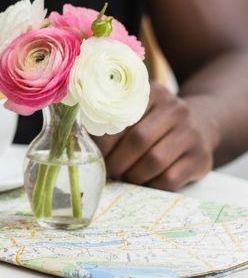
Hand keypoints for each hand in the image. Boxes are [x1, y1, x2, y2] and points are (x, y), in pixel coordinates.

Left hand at [94, 83, 215, 190]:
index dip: (104, 140)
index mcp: (152, 92)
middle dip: (117, 161)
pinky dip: (151, 185)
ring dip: (133, 175)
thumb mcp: (136, 107)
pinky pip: (170, 179)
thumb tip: (77, 139)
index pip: (121, 117)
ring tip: (124, 177)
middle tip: (108, 171)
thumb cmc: (153, 120)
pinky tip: (145, 181)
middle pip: (138, 140)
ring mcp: (191, 133)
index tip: (94, 154)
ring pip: (154, 161)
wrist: (200, 125)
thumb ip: (110, 115)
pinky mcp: (201, 158)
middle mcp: (176, 109)